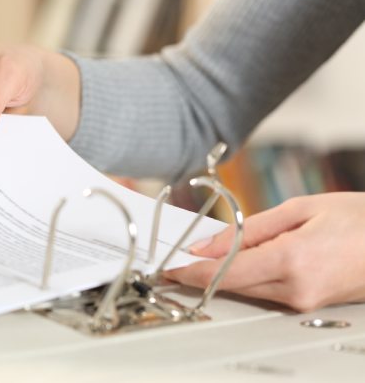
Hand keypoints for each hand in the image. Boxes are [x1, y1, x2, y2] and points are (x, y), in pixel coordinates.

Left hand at [165, 192, 364, 311]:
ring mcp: (303, 301)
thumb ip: (248, 229)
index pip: (224, 272)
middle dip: (203, 271)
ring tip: (211, 253)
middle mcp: (295, 288)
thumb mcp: (300, 209)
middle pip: (231, 284)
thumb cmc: (360, 219)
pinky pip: (266, 291)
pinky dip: (249, 276)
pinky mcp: (308, 304)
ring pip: (247, 289)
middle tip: (178, 257)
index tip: (168, 267)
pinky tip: (245, 259)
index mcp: (291, 260)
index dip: (191, 271)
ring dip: (226, 273)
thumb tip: (207, 244)